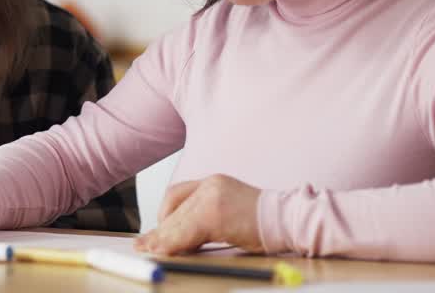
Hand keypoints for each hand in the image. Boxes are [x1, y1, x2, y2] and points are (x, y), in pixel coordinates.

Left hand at [134, 174, 263, 255]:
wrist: (289, 219)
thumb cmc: (264, 222)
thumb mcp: (230, 211)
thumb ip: (206, 217)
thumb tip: (179, 237)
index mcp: (213, 182)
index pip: (176, 194)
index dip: (163, 214)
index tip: (155, 231)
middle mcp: (210, 185)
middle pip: (173, 209)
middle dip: (159, 231)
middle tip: (145, 246)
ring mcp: (212, 197)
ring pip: (177, 221)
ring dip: (162, 240)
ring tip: (150, 252)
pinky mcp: (215, 214)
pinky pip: (186, 231)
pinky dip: (172, 244)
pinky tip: (165, 252)